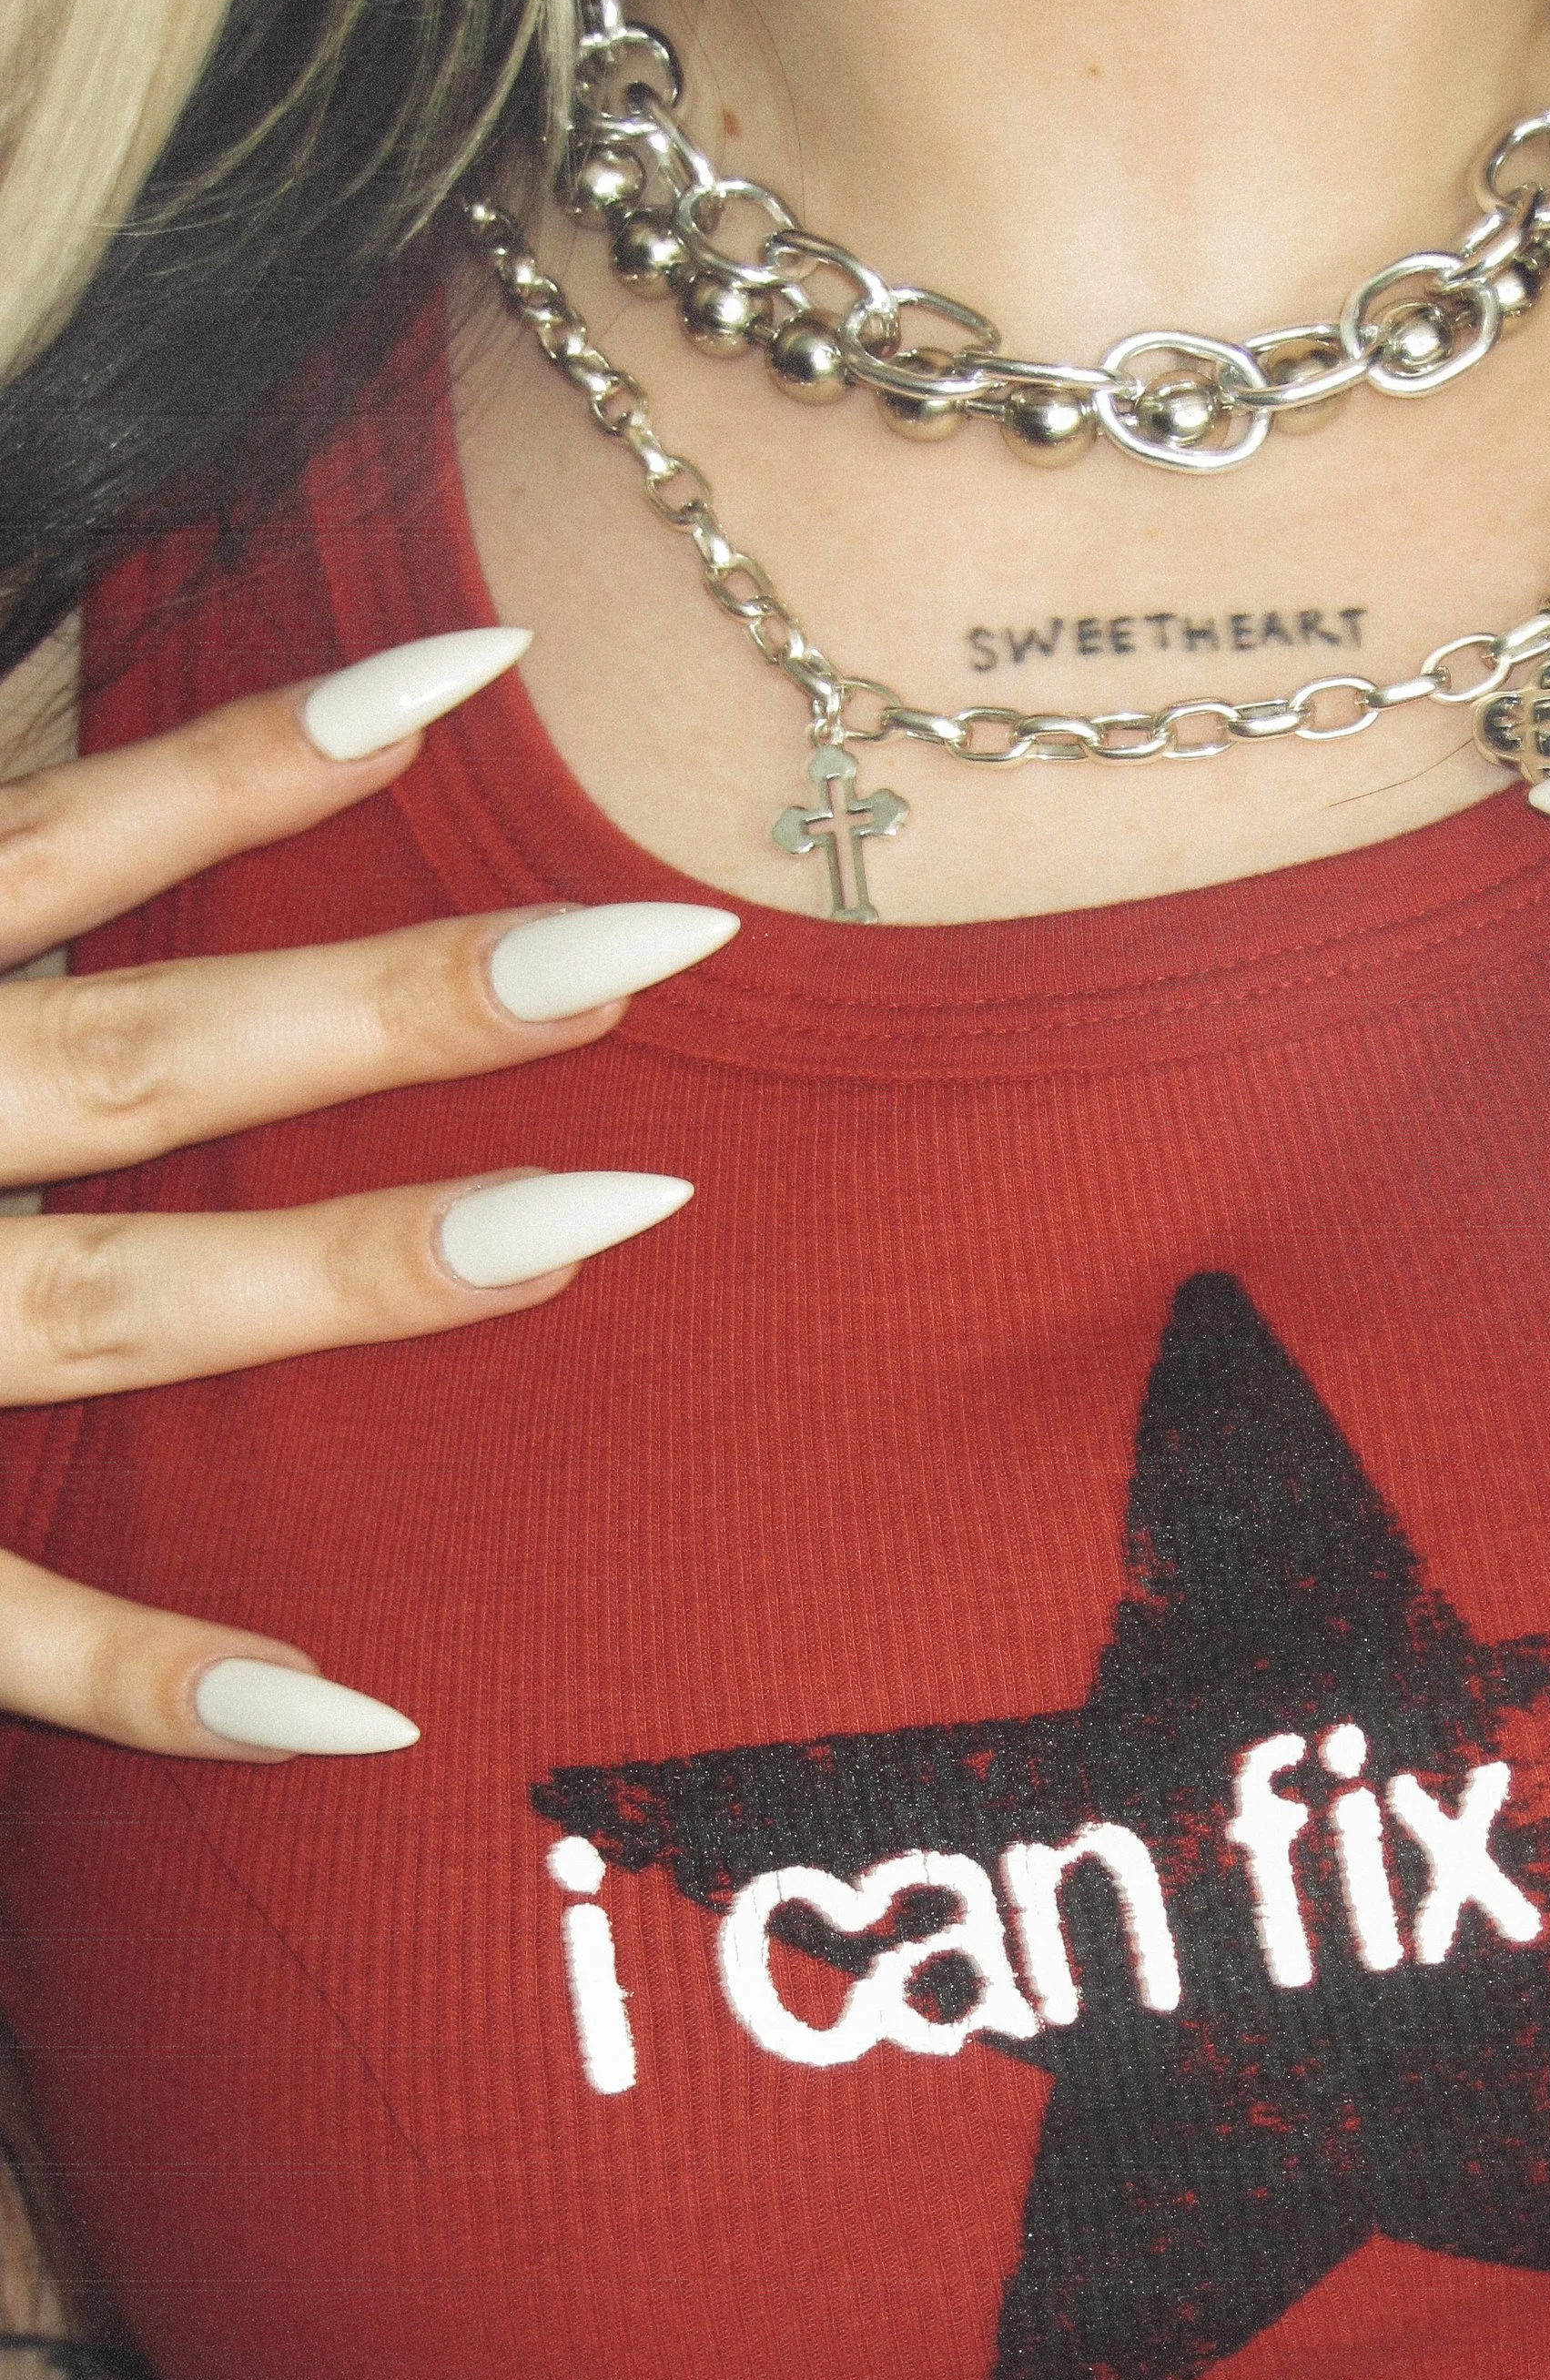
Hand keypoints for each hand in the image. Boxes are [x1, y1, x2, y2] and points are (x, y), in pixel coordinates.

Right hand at [0, 631, 735, 1755]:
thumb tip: (68, 708)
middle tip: (659, 945)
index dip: (253, 752)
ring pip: (119, 1307)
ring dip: (362, 1275)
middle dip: (403, 1006)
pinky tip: (358, 1710)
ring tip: (608, 1224)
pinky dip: (156, 1679)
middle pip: (152, 1057)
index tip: (481, 669)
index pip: (58, 840)